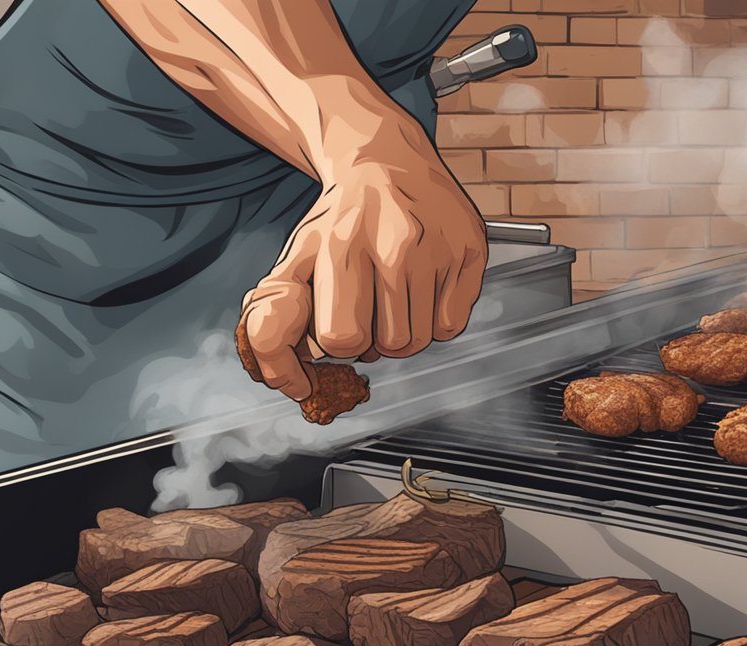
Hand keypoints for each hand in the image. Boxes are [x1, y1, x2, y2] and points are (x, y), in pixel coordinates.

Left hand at [239, 119, 486, 400]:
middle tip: (371, 302)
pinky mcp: (471, 250)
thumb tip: (291, 383)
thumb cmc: (340, 218)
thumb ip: (275, 321)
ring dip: (406, 330)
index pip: (343, 339)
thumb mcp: (297, 258)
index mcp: (344, 246)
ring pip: (423, 341)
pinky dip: (436, 319)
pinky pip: (452, 325)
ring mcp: (440, 247)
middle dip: (376, 337)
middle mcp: (396, 244)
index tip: (340, 318)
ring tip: (395, 293)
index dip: (339, 339)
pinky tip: (423, 286)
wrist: (385, 160)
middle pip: (390, 346)